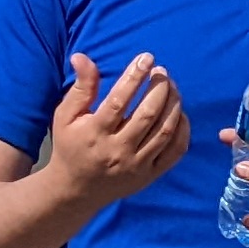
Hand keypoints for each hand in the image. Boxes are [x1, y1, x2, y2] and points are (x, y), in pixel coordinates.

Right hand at [44, 53, 188, 204]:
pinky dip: (182, 129)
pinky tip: (179, 111)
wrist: (75, 191)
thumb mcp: (66, 116)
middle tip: (161, 71)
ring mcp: (137, 165)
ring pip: (164, 131)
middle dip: (159, 88)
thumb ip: (80, 87)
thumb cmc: (70, 146)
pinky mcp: (150, 175)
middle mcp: (118, 150)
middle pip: (147, 115)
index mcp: (95, 133)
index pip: (119, 100)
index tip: (146, 57)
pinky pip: (175, 151)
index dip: (134, 76)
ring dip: (173, 103)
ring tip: (171, 86)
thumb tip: (82, 56)